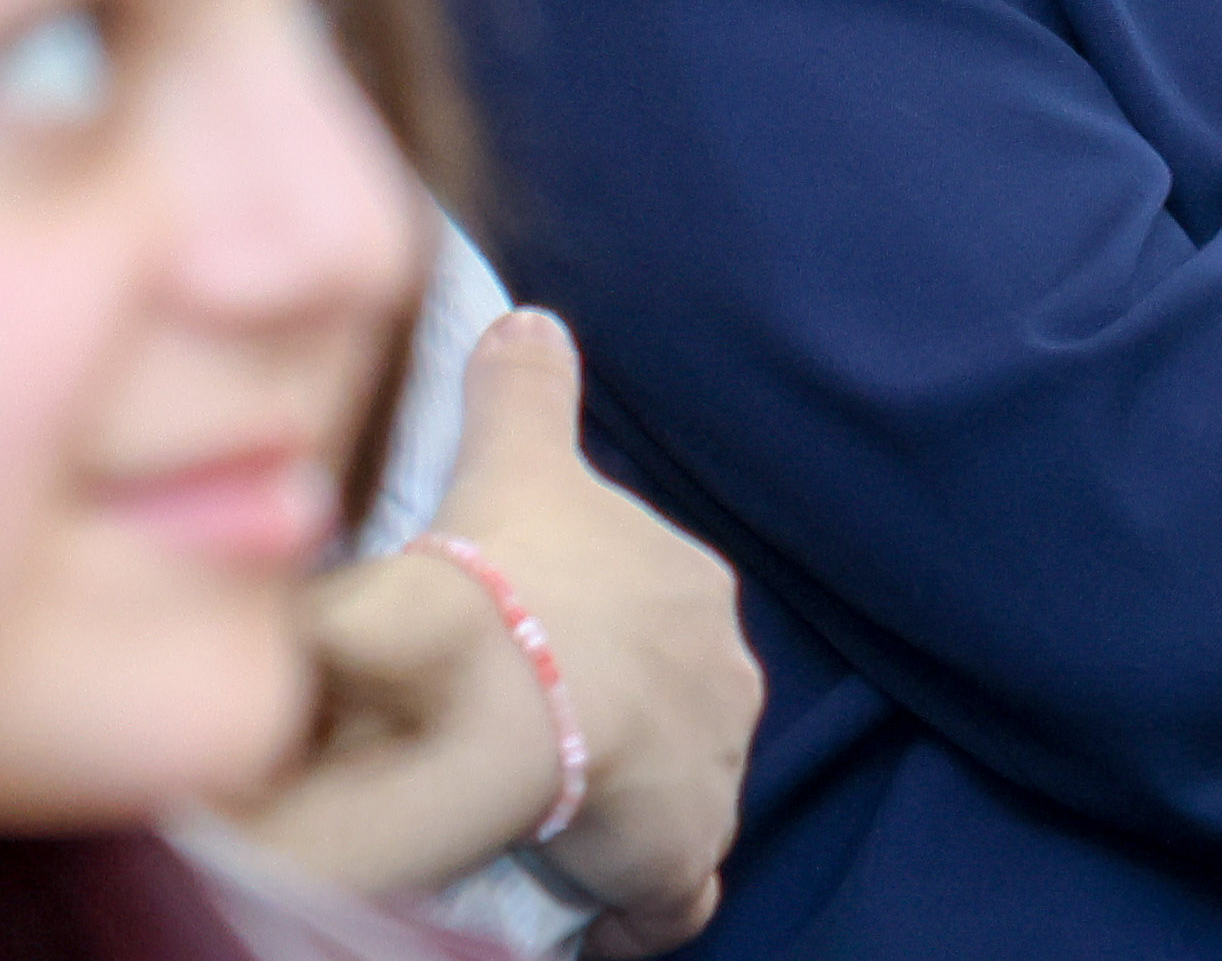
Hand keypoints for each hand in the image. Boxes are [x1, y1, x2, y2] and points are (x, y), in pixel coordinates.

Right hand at [234, 310, 756, 946]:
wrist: (496, 688)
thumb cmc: (505, 566)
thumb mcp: (515, 453)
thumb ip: (527, 385)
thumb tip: (531, 319)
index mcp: (691, 585)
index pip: (656, 621)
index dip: (598, 644)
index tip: (538, 661)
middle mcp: (726, 676)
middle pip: (673, 711)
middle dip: (618, 728)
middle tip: (531, 744)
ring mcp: (713, 774)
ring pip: (672, 801)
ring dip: (622, 814)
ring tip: (543, 821)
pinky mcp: (683, 862)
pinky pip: (670, 900)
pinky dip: (633, 908)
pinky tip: (580, 902)